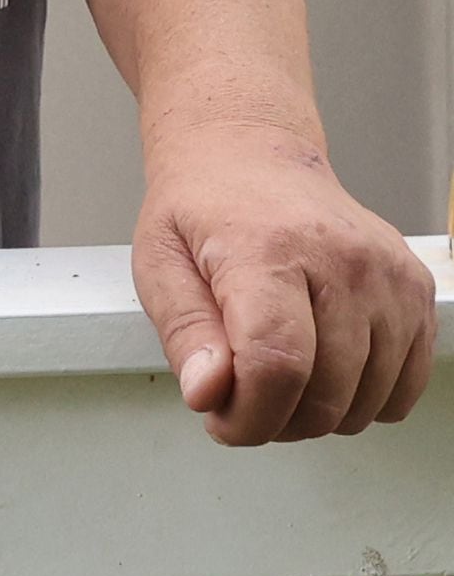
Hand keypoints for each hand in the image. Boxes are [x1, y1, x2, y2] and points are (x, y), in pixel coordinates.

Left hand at [132, 127, 437, 444]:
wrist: (251, 155)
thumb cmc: (202, 210)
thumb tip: (208, 394)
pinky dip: (362, 397)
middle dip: (275, 420)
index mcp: (270, 248)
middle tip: (241, 392)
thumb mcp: (160, 263)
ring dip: (317, 413)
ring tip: (277, 371)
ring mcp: (389, 275)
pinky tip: (322, 365)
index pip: (277, 365)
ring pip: (365, 402)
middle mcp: (343, 259)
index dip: (249, 417)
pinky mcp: (416, 289)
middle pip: (325, 395)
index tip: (222, 419)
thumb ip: (184, 334)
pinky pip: (404, 387)